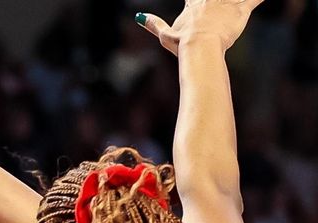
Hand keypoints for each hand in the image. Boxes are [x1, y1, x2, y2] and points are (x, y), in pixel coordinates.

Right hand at [137, 0, 264, 55]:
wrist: (200, 48)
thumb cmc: (182, 45)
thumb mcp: (164, 35)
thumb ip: (153, 24)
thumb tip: (139, 16)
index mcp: (194, 4)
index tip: (194, 0)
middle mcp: (210, 0)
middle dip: (216, 0)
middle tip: (217, 2)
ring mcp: (226, 4)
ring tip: (236, 3)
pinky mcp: (240, 12)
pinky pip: (253, 0)